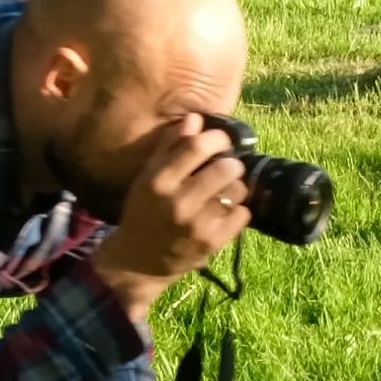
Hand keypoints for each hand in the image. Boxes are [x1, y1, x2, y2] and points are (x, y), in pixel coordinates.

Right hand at [89, 115, 249, 323]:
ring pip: (237, 191)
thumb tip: (195, 119)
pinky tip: (225, 213)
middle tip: (228, 168)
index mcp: (159, 181)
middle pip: (226, 168)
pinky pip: (243, 215)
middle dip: (232, 164)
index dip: (218, 138)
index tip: (221, 141)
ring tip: (224, 193)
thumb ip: (169, 147)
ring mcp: (197, 225)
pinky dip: (238, 211)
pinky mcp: (211, 243)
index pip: (198, 146)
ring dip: (235, 188)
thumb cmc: (143, 213)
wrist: (137, 262)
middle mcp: (178, 202)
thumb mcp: (147, 177)